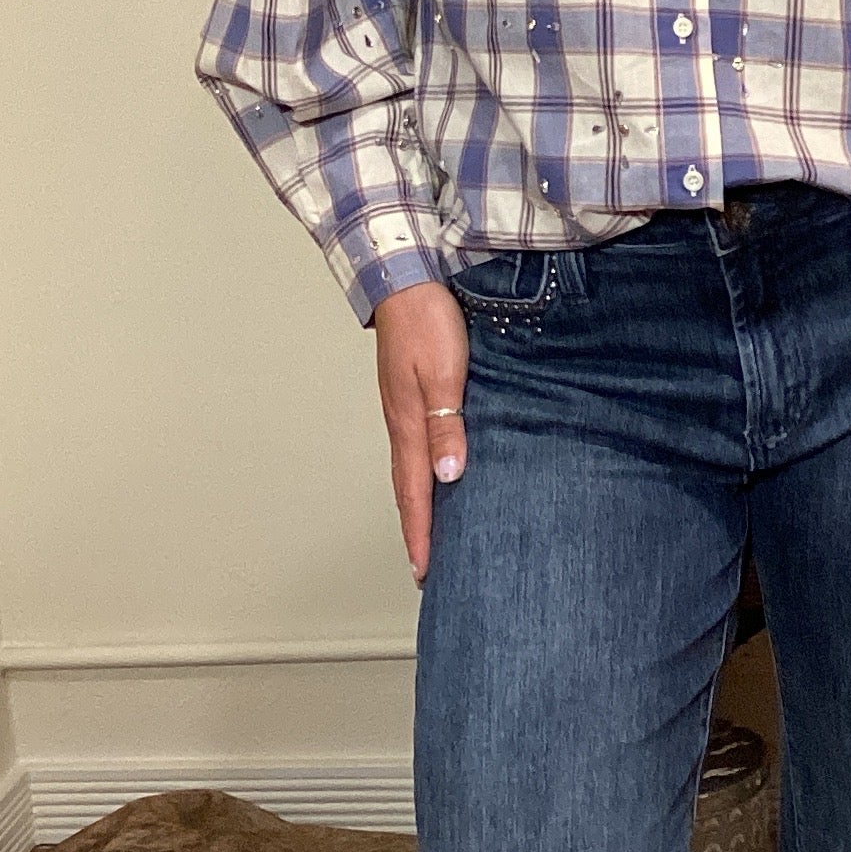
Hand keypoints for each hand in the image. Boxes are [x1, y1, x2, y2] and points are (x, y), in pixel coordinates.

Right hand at [374, 280, 469, 584]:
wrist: (405, 279)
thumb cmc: (427, 321)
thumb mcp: (443, 374)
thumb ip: (446, 425)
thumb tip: (448, 477)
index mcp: (408, 425)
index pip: (414, 493)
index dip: (421, 534)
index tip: (425, 572)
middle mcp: (402, 423)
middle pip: (407, 489)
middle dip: (417, 531)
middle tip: (426, 568)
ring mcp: (404, 409)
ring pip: (411, 469)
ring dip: (420, 505)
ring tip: (431, 534)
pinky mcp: (411, 393)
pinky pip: (417, 446)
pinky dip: (424, 474)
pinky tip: (438, 476)